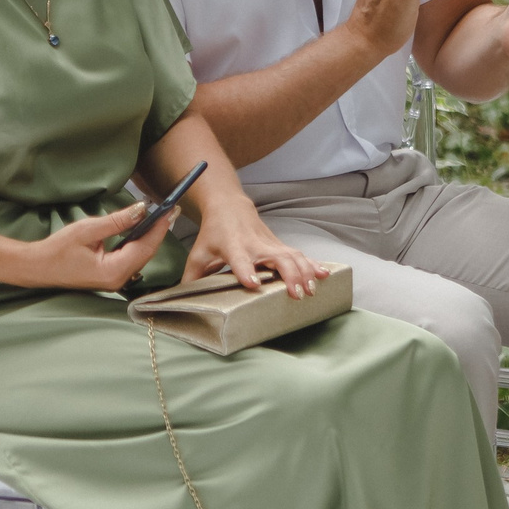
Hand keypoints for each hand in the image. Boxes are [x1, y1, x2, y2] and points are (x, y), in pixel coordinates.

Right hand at [24, 202, 169, 293]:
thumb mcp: (88, 230)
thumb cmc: (57, 250)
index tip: (171, 209)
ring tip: (161, 217)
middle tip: (172, 210)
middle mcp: (119, 279)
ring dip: (150, 236)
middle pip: (147, 253)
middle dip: (159, 231)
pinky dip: (139, 243)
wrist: (37, 268)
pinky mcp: (110, 276)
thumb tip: (141, 209)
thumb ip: (117, 221)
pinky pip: (131, 258)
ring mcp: (115, 280)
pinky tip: (143, 230)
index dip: (159, 227)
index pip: (145, 246)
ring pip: (140, 256)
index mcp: (114, 271)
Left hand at [184, 202, 329, 299]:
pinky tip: (326, 275)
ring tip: (312, 291)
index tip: (252, 283)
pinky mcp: (280, 246)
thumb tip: (182, 301)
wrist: (230, 207)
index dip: (246, 270)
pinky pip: (301, 255)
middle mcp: (255, 245)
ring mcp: (271, 244)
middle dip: (288, 275)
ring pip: (293, 256)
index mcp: (232, 247)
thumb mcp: (198, 253)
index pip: (240, 259)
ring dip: (304, 273)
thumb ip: (191, 278)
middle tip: (296, 294)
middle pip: (276, 258)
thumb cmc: (213, 233)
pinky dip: (314, 265)